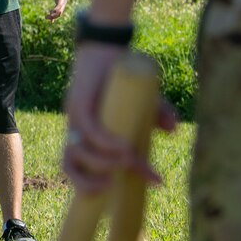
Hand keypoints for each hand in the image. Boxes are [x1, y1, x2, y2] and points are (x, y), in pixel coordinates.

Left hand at [45, 0, 69, 19]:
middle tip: (46, 17)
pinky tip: (51, 21)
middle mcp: (63, 2)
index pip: (59, 6)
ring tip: (46, 18)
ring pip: (59, 13)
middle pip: (60, 11)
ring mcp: (62, 4)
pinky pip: (58, 12)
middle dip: (54, 15)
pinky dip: (55, 16)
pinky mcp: (59, 5)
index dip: (55, 10)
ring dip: (54, 16)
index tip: (50, 13)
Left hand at [61, 40, 178, 194]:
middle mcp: (75, 129)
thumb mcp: (144, 102)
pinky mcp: (79, 103)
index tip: (115, 194)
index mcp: (85, 135)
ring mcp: (74, 117)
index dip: (94, 186)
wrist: (108, 46)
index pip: (82, 168)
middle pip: (68, 166)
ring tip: (127, 162)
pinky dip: (106, 144)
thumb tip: (173, 131)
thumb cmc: (122, 76)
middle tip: (113, 188)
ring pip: (76, 152)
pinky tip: (125, 149)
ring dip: (101, 163)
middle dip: (86, 184)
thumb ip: (159, 116)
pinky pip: (89, 131)